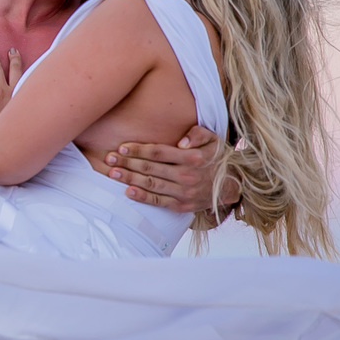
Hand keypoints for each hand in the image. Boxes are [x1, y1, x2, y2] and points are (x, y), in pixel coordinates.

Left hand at [104, 125, 238, 213]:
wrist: (231, 185)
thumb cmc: (216, 158)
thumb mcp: (213, 140)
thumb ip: (198, 134)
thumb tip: (182, 140)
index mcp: (193, 158)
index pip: (159, 152)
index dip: (139, 150)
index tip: (122, 147)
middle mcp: (187, 176)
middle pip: (151, 168)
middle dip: (128, 163)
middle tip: (109, 158)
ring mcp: (183, 192)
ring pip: (151, 184)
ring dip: (129, 178)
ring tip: (112, 173)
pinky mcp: (181, 206)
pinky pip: (158, 201)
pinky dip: (142, 197)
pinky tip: (127, 191)